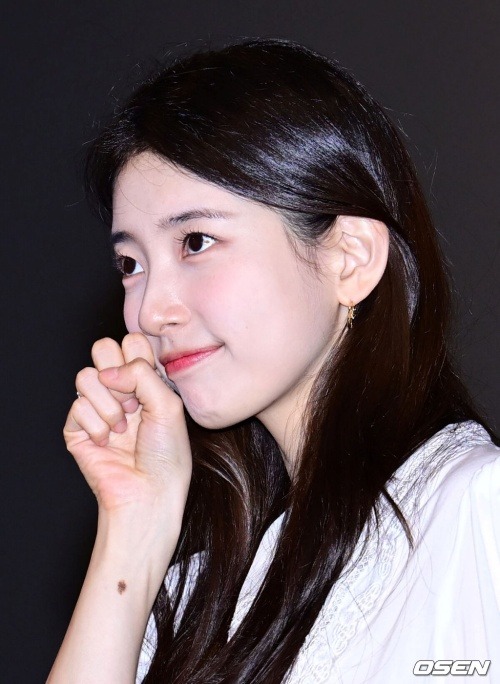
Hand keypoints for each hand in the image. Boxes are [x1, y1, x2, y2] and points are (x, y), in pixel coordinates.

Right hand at [64, 333, 191, 521]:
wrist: (149, 492)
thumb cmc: (166, 454)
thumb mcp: (169, 405)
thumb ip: (142, 373)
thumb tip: (107, 371)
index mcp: (144, 381)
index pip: (131, 342)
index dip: (137, 356)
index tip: (149, 385)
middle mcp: (120, 390)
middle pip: (102, 348)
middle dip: (118, 372)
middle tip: (133, 401)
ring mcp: (96, 407)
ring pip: (86, 375)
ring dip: (109, 404)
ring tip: (123, 427)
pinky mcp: (77, 428)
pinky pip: (77, 406)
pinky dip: (97, 425)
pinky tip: (108, 442)